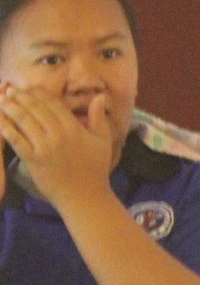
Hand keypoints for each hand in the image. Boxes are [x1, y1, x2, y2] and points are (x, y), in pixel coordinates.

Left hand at [0, 84, 114, 212]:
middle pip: (35, 109)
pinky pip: (15, 139)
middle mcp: (58, 134)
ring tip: (1, 99)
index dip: (38, 93)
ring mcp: (43, 147)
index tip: (29, 88)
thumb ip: (99, 118)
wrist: (85, 196)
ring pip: (23, 120)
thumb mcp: (103, 142)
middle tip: (10, 89)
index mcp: (74, 128)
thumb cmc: (95, 169)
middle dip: (20, 97)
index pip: (53, 104)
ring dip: (9, 107)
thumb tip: (99, 97)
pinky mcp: (32, 159)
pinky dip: (5, 127)